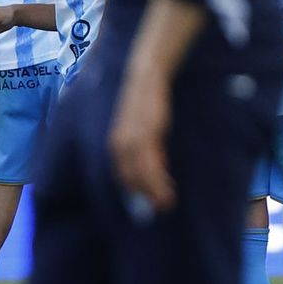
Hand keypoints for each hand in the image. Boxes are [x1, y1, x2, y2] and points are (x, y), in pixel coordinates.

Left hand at [108, 71, 175, 215]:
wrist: (146, 75)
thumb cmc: (142, 100)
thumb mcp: (137, 124)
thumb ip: (140, 143)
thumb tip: (155, 164)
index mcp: (115, 141)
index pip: (119, 173)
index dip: (132, 188)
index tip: (145, 201)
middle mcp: (120, 142)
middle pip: (127, 177)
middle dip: (142, 195)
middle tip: (158, 208)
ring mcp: (132, 138)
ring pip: (139, 173)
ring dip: (152, 191)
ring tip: (166, 203)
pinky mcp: (147, 132)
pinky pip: (150, 161)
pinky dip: (157, 178)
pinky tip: (167, 186)